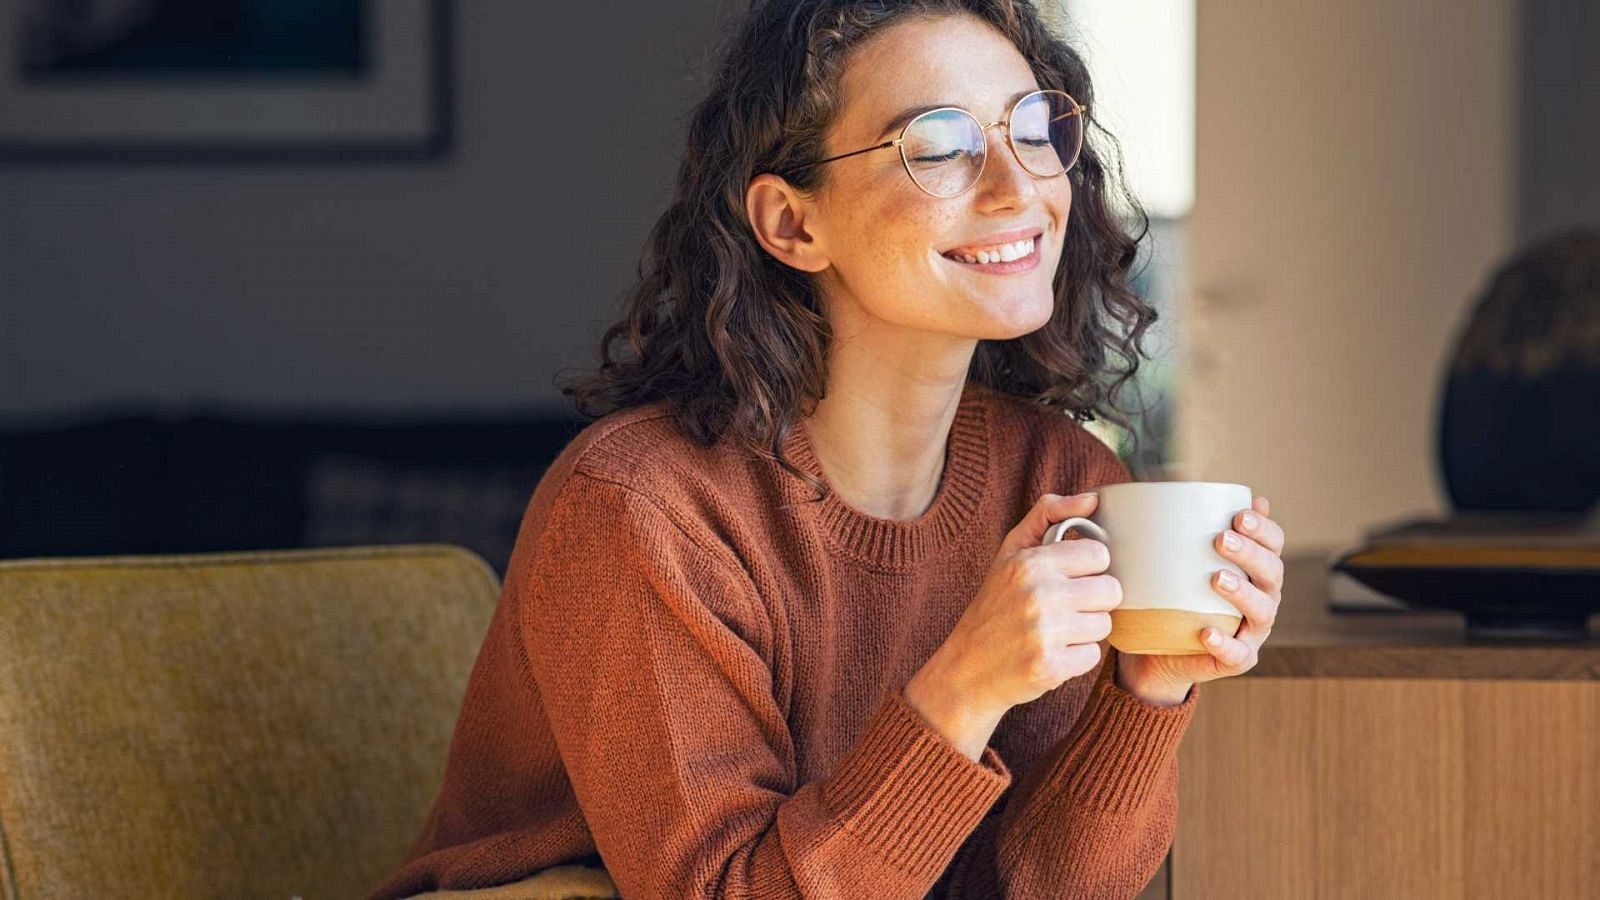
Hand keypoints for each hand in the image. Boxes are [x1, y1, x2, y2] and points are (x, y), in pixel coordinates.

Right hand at [905, 492, 1118, 758]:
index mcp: (1030, 562)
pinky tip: (1050, 654)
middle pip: (1110, 591)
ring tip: (1054, 632)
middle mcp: (1038, 594)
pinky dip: (1076, 658)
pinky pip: (1093, 656)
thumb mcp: (1010, 553)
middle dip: (1092, 601)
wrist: (965, 670)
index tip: (1068, 579)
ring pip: (1104, 624)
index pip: (1099, 555)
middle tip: (1064, 609)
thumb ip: (1048, 515)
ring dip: (1084, 631)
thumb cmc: (994, 606)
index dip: (1088, 569)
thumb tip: (1093, 498)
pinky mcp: (1051, 667)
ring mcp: (1044, 633)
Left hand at [1115, 495, 1285, 701]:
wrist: (1158, 649)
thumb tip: (1182, 483)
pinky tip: (1207, 632)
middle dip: (1251, 553)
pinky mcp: (1236, 659)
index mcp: (1255, 570)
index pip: (1273, 544)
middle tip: (1221, 540)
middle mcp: (1262, 598)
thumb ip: (1188, 528)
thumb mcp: (1177, 559)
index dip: (1264, 529)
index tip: (1238, 514)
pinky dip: (1225, 643)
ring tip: (1217, 578)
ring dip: (1243, 593)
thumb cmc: (1173, 594)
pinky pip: (1238, 654)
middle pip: (1272, 573)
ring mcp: (1252, 631)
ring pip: (1263, 612)